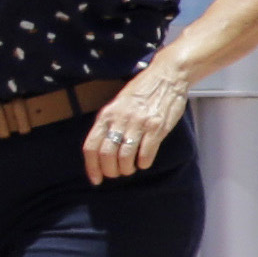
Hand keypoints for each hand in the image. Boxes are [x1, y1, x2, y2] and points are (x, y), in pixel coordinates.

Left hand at [84, 67, 189, 184]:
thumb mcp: (117, 105)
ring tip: (130, 168)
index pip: (91, 146)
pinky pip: (146, 153)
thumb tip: (101, 149)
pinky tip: (143, 162)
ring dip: (126, 169)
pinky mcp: (157, 127)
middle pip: (106, 155)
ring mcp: (138, 124)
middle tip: (116, 173)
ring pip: (125, 157)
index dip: (91, 167)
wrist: (166, 76)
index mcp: (106, 115)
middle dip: (110, 170)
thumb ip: (109, 124)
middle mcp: (119, 120)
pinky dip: (143, 163)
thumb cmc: (141, 92)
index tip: (95, 179)